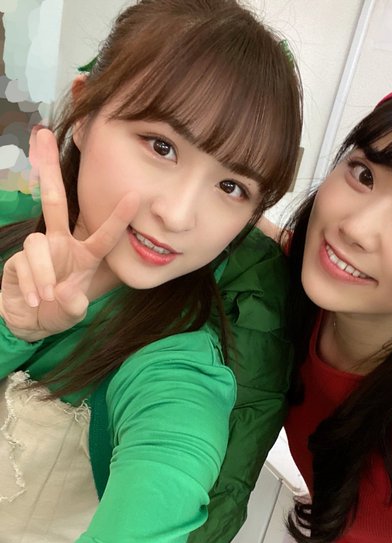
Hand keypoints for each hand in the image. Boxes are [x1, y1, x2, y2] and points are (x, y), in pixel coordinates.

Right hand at [1, 128, 138, 340]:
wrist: (30, 320)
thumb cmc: (59, 310)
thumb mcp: (73, 311)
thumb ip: (73, 304)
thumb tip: (64, 293)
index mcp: (85, 253)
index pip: (104, 233)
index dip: (118, 217)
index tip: (134, 194)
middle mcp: (61, 243)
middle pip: (55, 200)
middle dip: (48, 167)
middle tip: (43, 133)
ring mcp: (38, 249)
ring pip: (37, 244)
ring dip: (44, 273)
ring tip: (47, 297)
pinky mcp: (17, 259)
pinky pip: (24, 263)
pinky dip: (32, 283)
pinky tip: (36, 299)